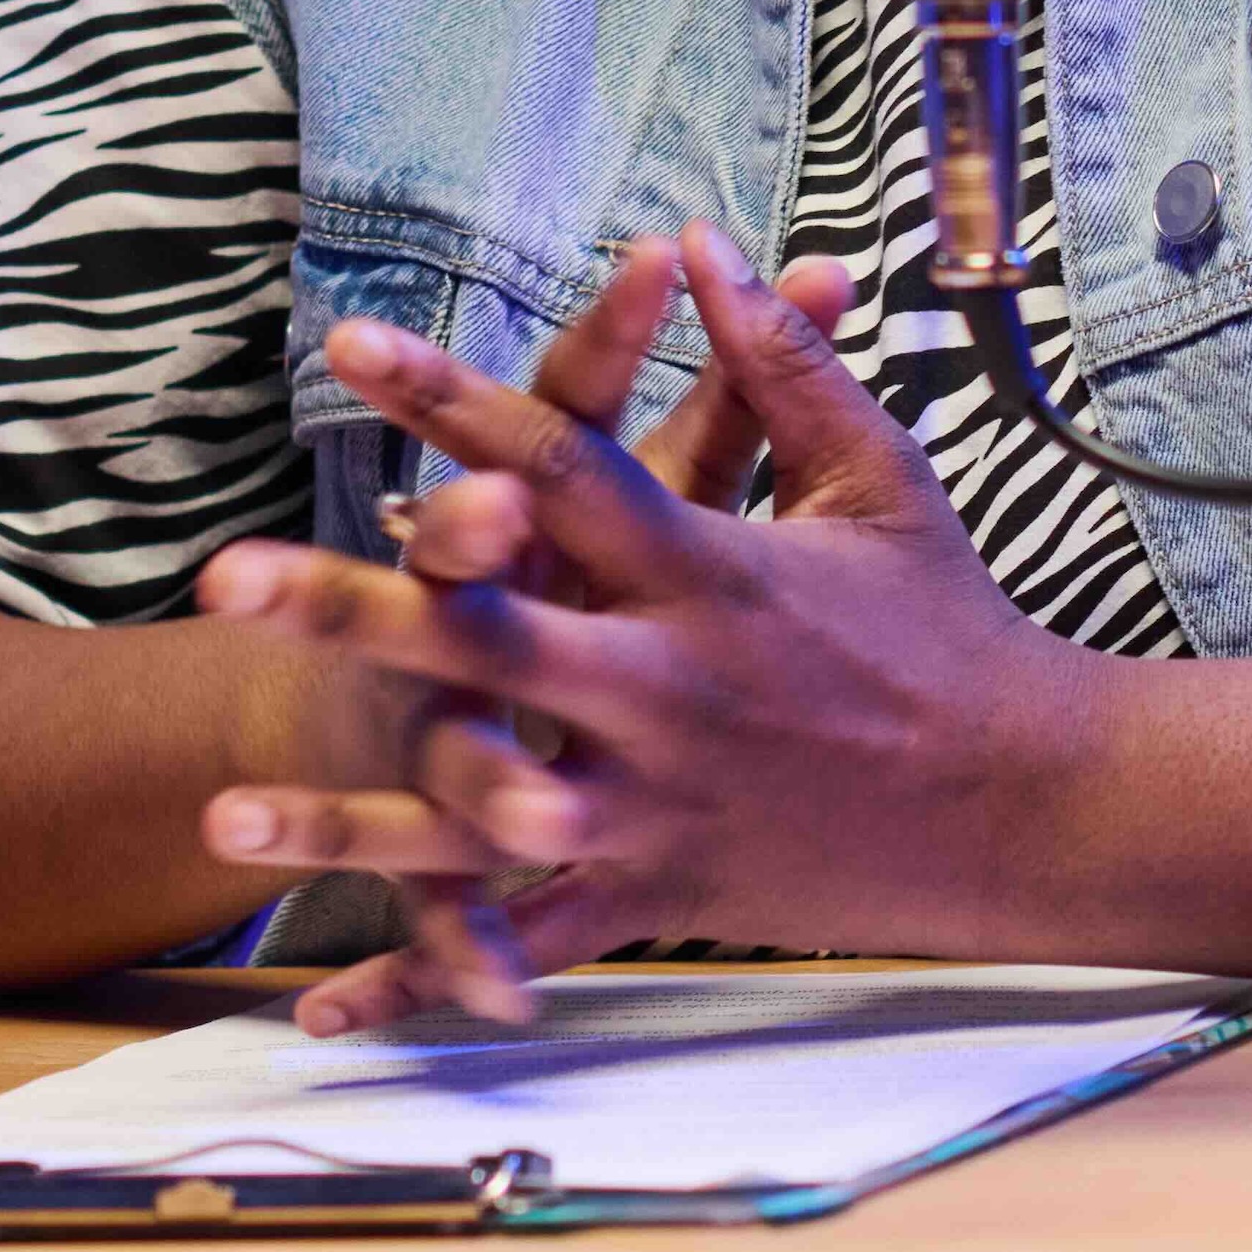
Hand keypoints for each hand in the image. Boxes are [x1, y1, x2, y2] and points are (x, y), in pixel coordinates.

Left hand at [194, 222, 1108, 1030]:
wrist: (1026, 802)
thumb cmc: (950, 625)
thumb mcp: (878, 480)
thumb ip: (783, 364)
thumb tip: (708, 243)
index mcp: (712, 575)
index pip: (561, 466)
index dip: (455, 400)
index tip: (351, 344)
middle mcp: (669, 688)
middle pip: (486, 641)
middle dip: (351, 612)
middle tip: (225, 583)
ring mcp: (659, 803)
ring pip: (481, 819)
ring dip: (351, 824)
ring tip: (225, 815)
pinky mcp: (663, 892)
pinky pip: (531, 944)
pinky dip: (432, 979)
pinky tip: (326, 1008)